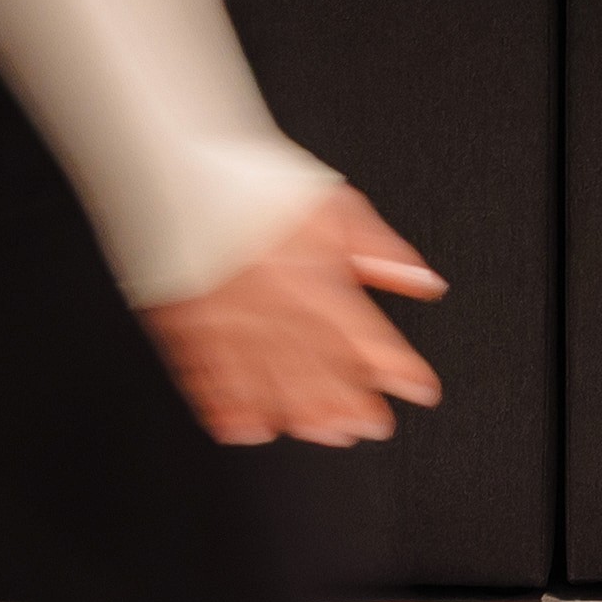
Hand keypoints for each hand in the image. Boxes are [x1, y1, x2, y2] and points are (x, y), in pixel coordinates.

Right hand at [141, 184, 447, 448]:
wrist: (179, 168)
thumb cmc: (256, 185)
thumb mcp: (337, 206)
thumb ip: (381, 250)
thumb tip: (422, 280)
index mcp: (319, 283)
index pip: (370, 340)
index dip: (400, 370)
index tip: (418, 388)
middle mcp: (278, 313)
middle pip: (323, 373)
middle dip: (350, 405)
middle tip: (369, 427)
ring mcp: (231, 326)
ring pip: (272, 385)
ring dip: (301, 414)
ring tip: (321, 432)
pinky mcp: (188, 330)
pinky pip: (210, 381)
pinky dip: (228, 408)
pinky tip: (245, 427)